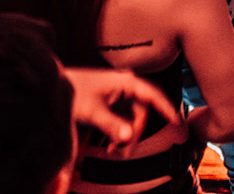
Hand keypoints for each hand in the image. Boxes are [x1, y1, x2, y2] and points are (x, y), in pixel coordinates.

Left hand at [64, 67, 183, 153]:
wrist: (56, 83)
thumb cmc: (73, 90)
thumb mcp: (93, 111)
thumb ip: (112, 124)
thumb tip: (129, 137)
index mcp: (126, 82)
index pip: (154, 96)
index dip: (167, 109)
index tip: (177, 122)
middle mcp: (126, 84)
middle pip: (142, 112)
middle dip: (135, 133)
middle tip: (123, 151)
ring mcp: (119, 91)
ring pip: (133, 116)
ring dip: (127, 134)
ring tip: (113, 149)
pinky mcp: (112, 99)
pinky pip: (124, 117)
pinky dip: (120, 130)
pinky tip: (111, 142)